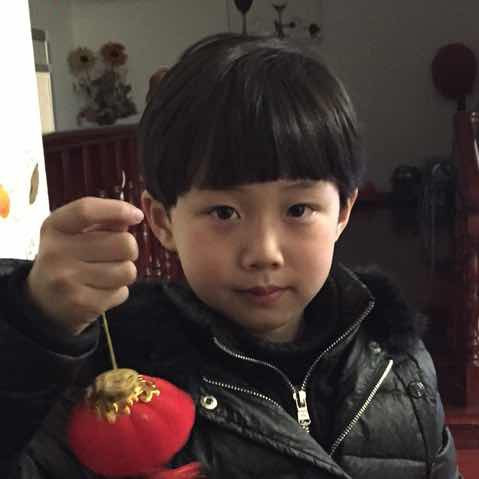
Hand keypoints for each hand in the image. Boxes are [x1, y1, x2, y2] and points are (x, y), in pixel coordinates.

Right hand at [26, 197, 143, 334]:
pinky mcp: (81, 304)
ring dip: (124, 272)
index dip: (118, 209)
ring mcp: (67, 280)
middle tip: (116, 255)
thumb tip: (133, 215)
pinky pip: (122, 293)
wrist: (43, 302)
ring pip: (127, 271)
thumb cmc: (70, 259)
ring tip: (106, 274)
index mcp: (55, 227)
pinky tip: (99, 291)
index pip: (86, 210)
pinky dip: (117, 292)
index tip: (137, 215)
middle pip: (123, 243)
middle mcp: (56, 253)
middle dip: (129, 249)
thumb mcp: (76, 233)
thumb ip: (104, 220)